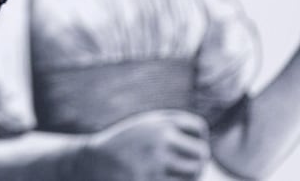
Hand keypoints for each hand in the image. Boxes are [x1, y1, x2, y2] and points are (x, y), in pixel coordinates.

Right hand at [74, 110, 209, 180]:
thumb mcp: (146, 125)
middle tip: (186, 165)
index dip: (196, 137)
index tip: (185, 144)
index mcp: (159, 123)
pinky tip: (162, 177)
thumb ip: (174, 126)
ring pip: (194, 174)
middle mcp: (159, 141)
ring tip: (175, 173)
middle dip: (198, 160)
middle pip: (201, 153)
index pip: (199, 128)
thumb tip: (206, 146)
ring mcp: (155, 164)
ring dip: (189, 175)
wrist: (92, 162)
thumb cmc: (126, 144)